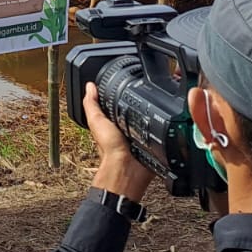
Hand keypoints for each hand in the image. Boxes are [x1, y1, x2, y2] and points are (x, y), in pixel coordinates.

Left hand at [85, 84, 153, 200]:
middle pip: (135, 111)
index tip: (125, 82)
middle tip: (144, 93)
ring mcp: (141, 138)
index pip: (117, 105)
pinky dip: (162, 127)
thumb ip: (91, 105)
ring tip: (154, 106)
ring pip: (149, 120)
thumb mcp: (97, 122)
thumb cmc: (110, 150)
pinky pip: (161, 132)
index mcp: (113, 125)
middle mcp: (127, 131)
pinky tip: (162, 121)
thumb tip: (89, 87)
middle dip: (141, 103)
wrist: (127, 169)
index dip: (120, 95)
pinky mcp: (154, 144)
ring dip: (153, 115)